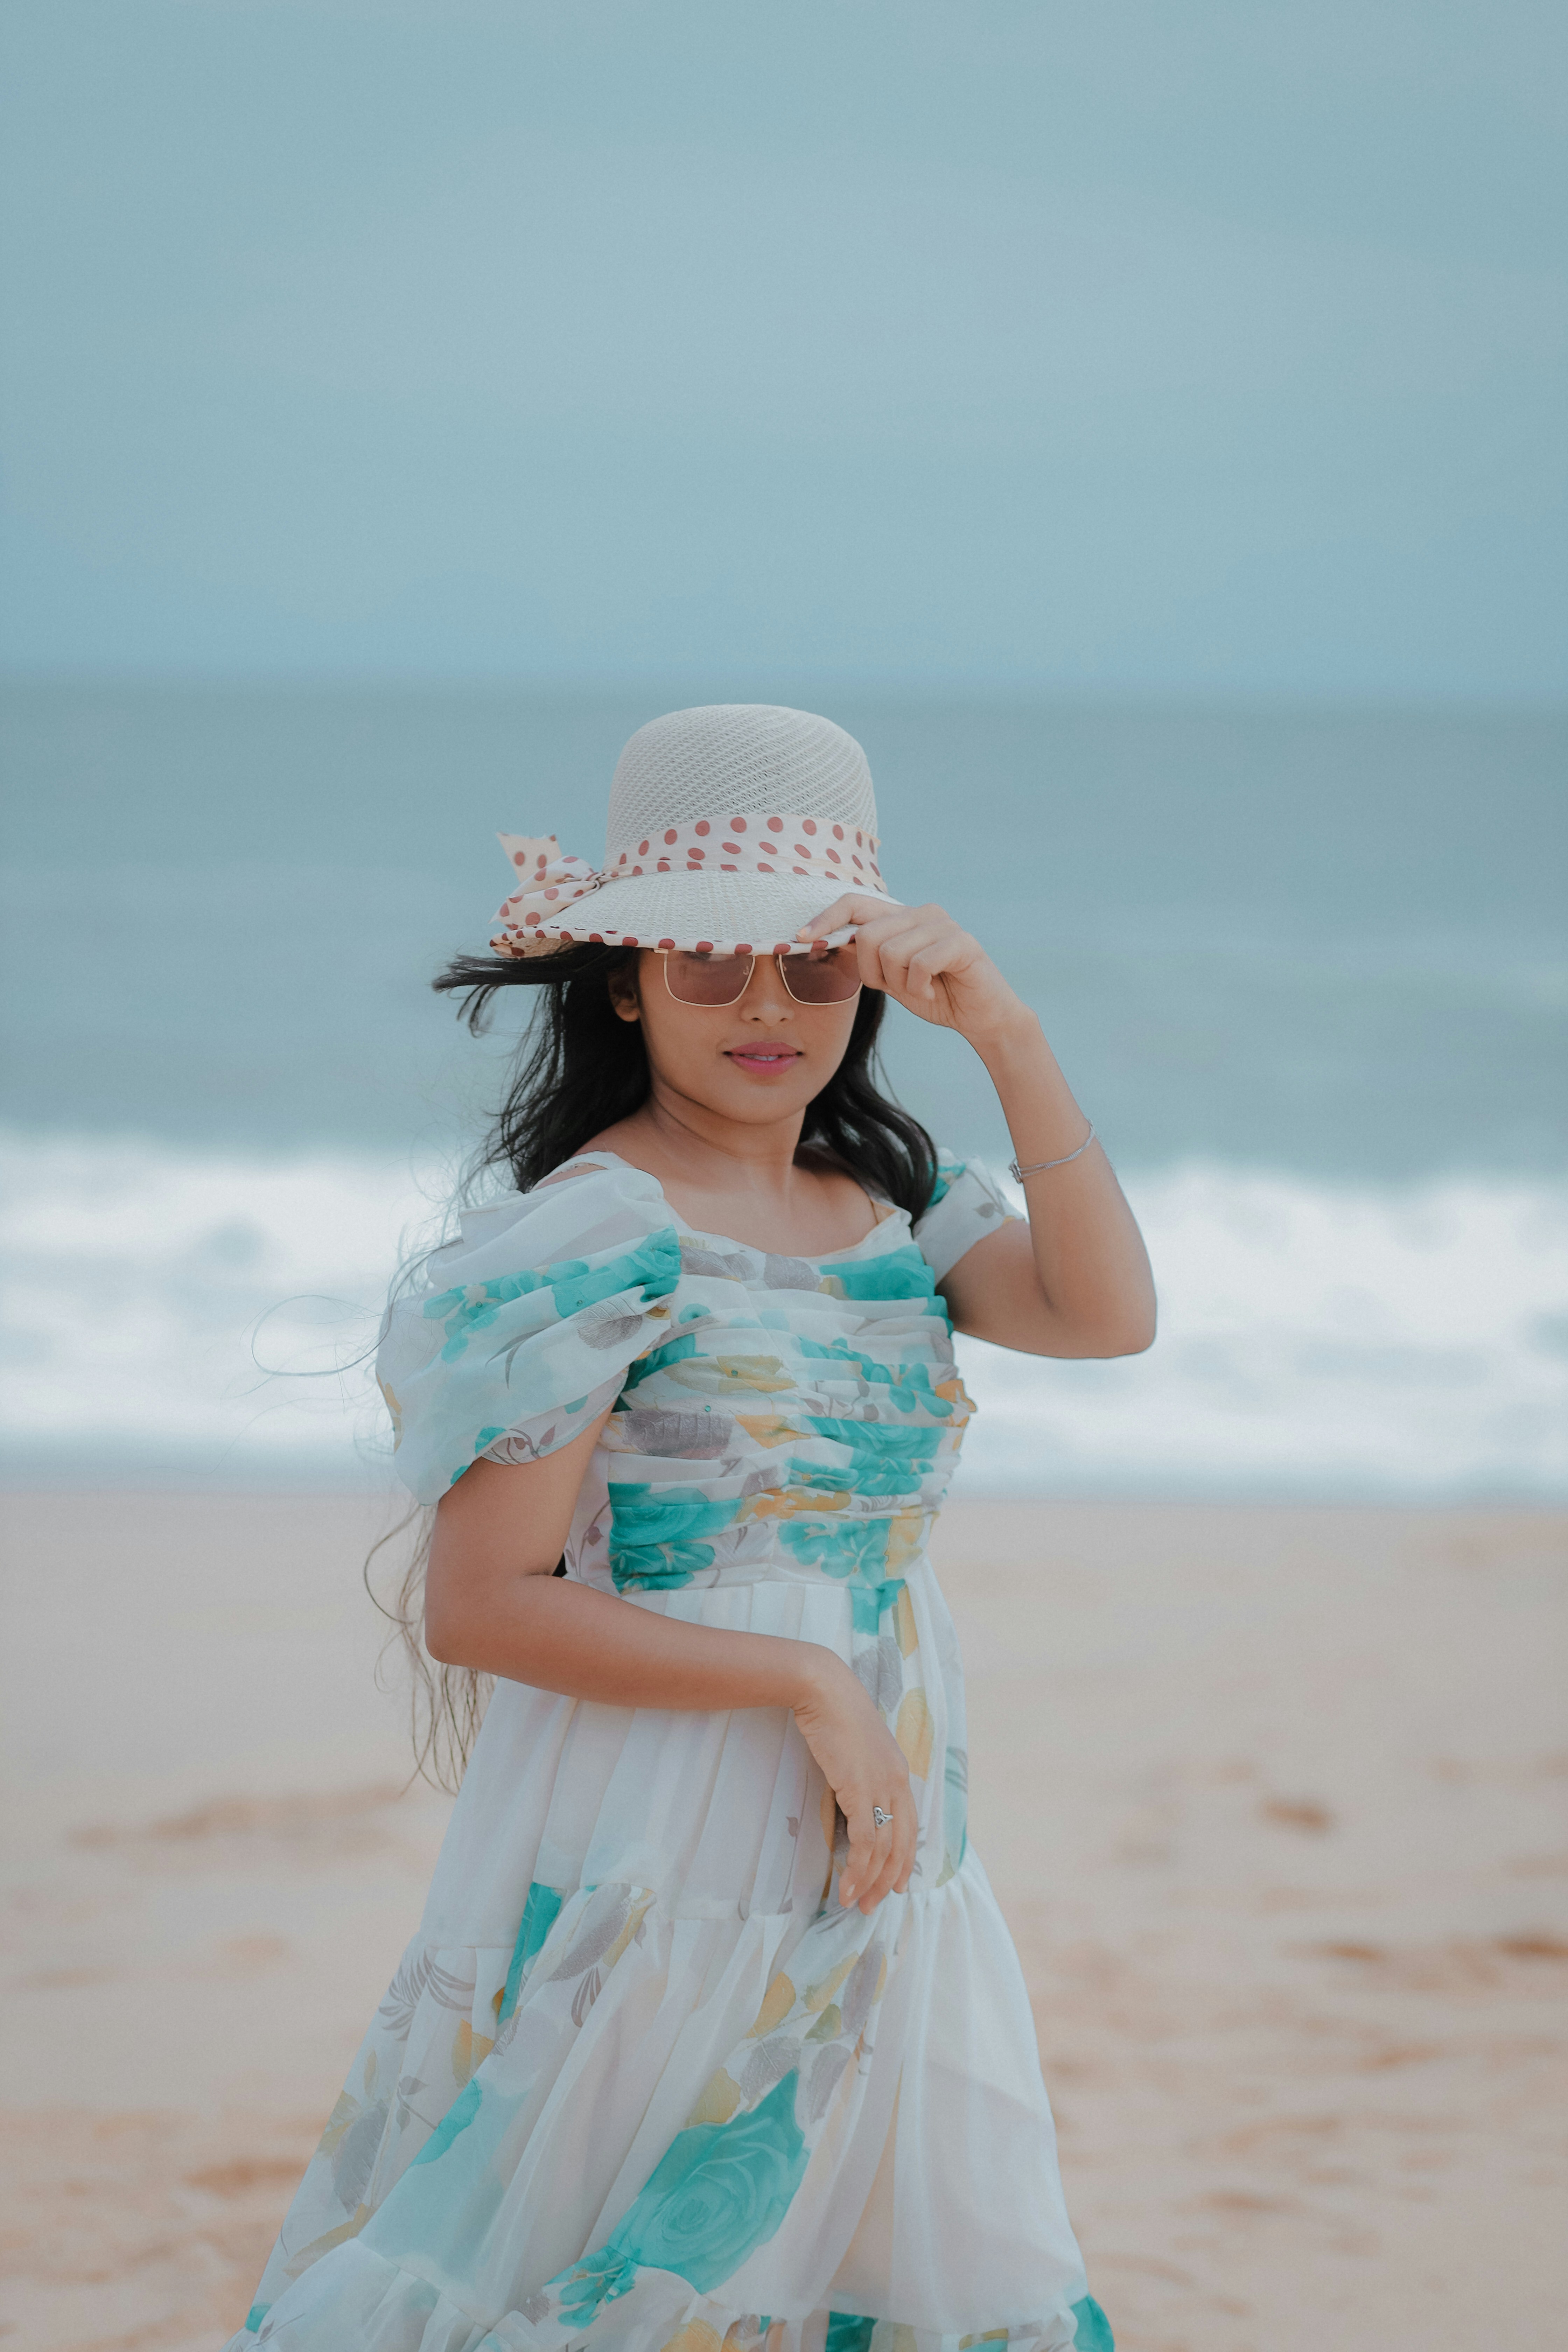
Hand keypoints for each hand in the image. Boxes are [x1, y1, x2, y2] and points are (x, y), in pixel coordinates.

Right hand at [789, 1652, 915, 1911]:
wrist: (825, 1690)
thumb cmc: (835, 1715)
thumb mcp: (856, 1750)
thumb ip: (862, 1776)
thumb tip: (852, 1803)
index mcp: (899, 1773)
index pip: (910, 1828)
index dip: (904, 1860)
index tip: (894, 1884)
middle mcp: (898, 1783)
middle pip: (902, 1845)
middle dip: (888, 1880)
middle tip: (874, 1905)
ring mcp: (881, 1787)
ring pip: (883, 1849)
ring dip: (869, 1882)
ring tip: (855, 1904)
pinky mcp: (859, 1791)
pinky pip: (863, 1842)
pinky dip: (856, 1869)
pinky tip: (845, 1886)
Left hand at [801, 894, 1030, 1047]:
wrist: (981, 1016)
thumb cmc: (934, 995)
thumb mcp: (890, 977)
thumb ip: (865, 957)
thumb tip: (822, 940)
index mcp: (901, 917)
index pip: (855, 902)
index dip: (825, 918)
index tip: (801, 938)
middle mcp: (921, 912)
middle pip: (867, 934)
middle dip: (872, 972)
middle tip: (896, 987)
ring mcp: (943, 924)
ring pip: (891, 951)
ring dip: (900, 984)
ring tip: (921, 990)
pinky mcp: (961, 942)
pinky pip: (918, 964)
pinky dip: (920, 988)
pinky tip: (933, 992)